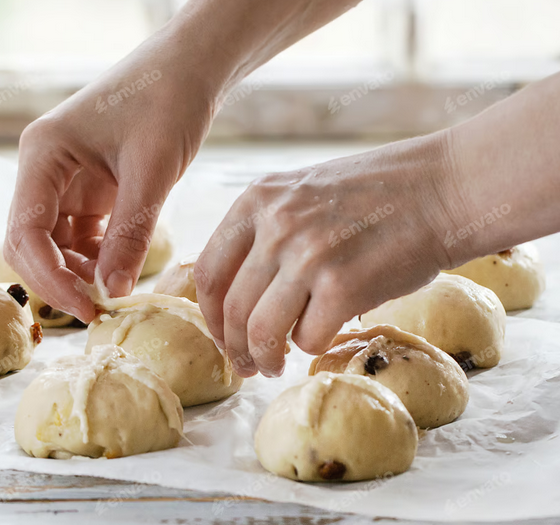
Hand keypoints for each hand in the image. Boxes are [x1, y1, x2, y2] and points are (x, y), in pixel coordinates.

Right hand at [4, 23, 217, 321]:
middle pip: (35, 242)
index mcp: (44, 155)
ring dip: (83, 270)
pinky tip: (123, 267)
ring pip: (61, 242)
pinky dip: (101, 255)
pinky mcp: (97, 189)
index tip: (88, 307)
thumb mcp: (151, 170)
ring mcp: (71, 180)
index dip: (51, 278)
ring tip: (117, 289)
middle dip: (62, 278)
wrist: (190, 73)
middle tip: (101, 307)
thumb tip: (112, 290)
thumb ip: (130, 232)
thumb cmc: (168, 103)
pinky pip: (88, 233)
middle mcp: (49, 170)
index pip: (26, 232)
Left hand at [195, 132, 467, 377]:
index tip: (223, 336)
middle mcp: (276, 225)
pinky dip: (311, 346)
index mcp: (258, 199)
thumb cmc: (376, 195)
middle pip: (231, 309)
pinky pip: (309, 338)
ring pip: (261, 331)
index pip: (207, 272)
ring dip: (264, 358)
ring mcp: (308, 255)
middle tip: (246, 365)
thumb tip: (241, 294)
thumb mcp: (304, 195)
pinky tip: (322, 337)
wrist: (442, 188)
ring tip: (274, 367)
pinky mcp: (344, 286)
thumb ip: (267, 233)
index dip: (210, 316)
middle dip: (234, 348)